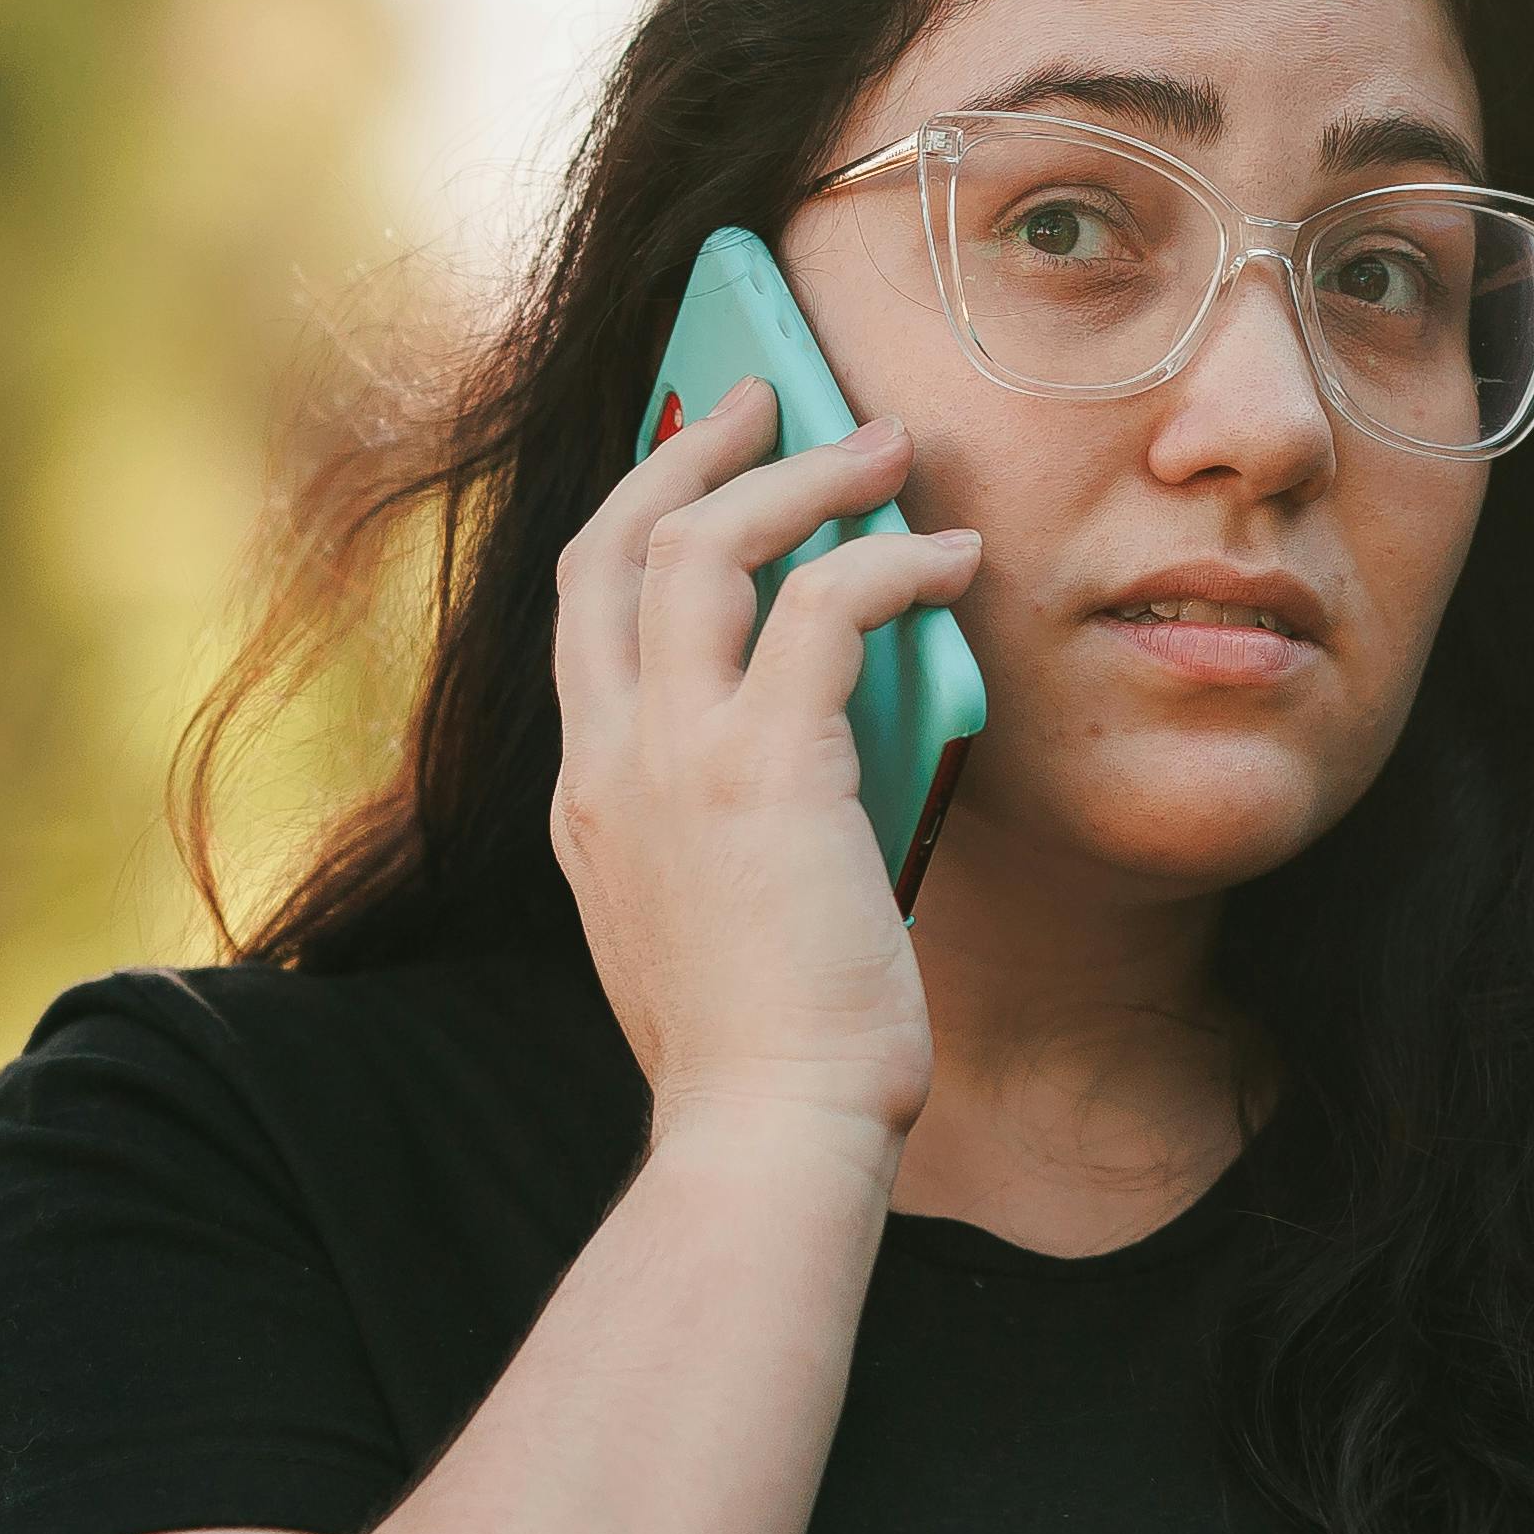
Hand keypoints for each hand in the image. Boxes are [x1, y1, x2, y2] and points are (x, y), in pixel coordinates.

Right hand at [548, 374, 977, 1154]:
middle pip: (616, 547)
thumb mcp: (707, 922)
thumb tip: (812, 761)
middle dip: (691, 454)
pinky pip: (821, 608)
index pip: (583, 616)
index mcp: (588, 801)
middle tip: (770, 398)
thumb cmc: (763, 1055)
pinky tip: (950, 558)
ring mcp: (673, 764)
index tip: (699, 470)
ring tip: (883, 446)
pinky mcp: (763, 775)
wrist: (765, 1135)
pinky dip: (888, 560)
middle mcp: (608, 764)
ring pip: (703, 549)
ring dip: (799, 478)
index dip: (639, 520)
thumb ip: (723, 832)